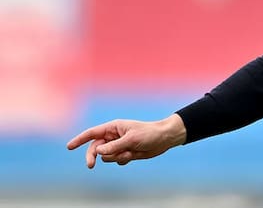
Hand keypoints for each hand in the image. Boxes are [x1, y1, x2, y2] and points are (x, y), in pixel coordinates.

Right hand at [66, 114, 186, 167]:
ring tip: (130, 152)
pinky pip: (116, 161)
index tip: (69, 147)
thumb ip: (114, 146)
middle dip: (93, 156)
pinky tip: (134, 155)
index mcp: (113, 127)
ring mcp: (119, 145)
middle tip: (90, 166)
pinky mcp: (125, 153)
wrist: (164, 139)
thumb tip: (97, 152)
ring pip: (106, 157)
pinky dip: (123, 160)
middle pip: (95, 148)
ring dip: (116, 157)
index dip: (79, 140)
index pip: (92, 133)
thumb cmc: (149, 134)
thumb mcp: (131, 140)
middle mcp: (113, 136)